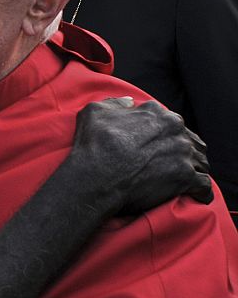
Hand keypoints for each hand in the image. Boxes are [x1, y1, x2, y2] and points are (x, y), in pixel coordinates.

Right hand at [69, 97, 211, 215]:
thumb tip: (130, 102)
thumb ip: (116, 102)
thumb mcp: (96, 110)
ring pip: (199, 161)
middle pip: (188, 140)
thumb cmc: (95, 143)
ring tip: (186, 177)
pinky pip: (203, 186)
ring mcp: (183, 155)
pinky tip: (195, 194)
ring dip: (194, 168)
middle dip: (182, 150)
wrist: (96, 175)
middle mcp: (176, 131)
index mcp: (158, 114)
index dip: (162, 133)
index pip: (169, 121)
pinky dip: (200, 191)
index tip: (155, 144)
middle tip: (169, 161)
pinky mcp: (186, 179)